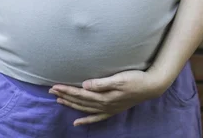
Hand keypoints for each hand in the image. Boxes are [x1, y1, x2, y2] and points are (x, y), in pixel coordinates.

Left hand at [48, 69, 165, 125]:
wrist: (151, 86)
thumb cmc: (135, 79)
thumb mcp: (119, 79)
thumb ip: (101, 83)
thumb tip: (84, 85)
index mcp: (103, 96)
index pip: (80, 94)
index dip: (66, 90)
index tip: (54, 86)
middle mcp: (104, 105)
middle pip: (80, 101)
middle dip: (65, 96)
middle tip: (51, 91)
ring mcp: (108, 108)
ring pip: (85, 109)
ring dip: (71, 105)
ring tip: (59, 101)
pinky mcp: (113, 109)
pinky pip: (96, 117)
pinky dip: (86, 120)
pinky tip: (77, 123)